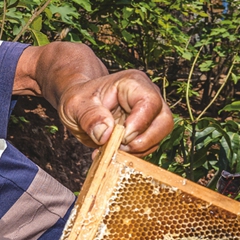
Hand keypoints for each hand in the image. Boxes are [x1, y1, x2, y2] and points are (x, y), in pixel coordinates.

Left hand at [56, 69, 173, 156]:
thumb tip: (106, 133)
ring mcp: (149, 115)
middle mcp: (147, 97)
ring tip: (110, 151)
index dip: (139, 124)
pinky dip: (131, 155)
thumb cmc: (79, 100)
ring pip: (159, 137)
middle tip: (118, 148)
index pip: (150, 103)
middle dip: (143, 141)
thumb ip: (89, 117)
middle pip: (164, 122)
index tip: (121, 138)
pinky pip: (148, 147)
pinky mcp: (146, 131)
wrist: (80, 107)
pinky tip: (111, 153)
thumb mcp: (75, 105)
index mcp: (132, 83)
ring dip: (137, 151)